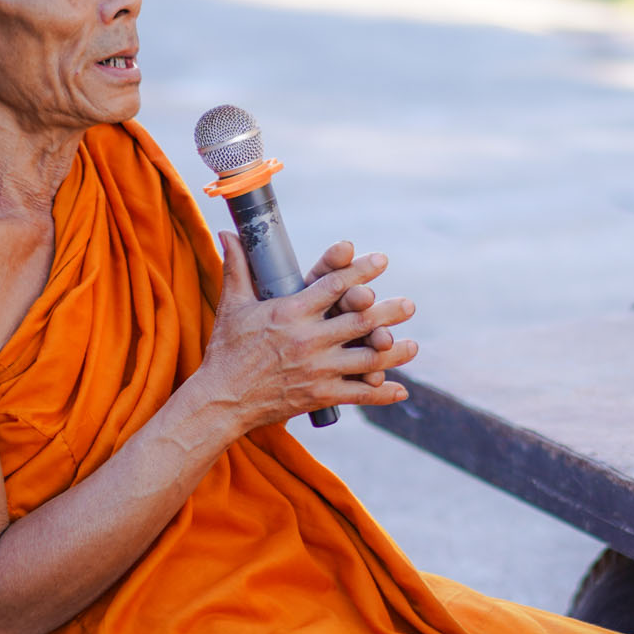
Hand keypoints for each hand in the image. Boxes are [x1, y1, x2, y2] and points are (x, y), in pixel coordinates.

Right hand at [192, 233, 417, 431]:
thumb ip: (237, 268)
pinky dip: (381, 393)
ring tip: (413, 345)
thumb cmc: (226, 350)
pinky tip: (400, 390)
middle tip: (409, 305)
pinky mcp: (319, 395)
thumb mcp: (232, 306)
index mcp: (290, 312)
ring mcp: (316, 370)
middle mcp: (307, 340)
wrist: (221, 400)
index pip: (333, 286)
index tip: (381, 260)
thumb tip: (227, 233)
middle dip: (387, 312)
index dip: (359, 271)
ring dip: (393, 352)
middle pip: (358, 322)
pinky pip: (357, 394)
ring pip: (365, 359)